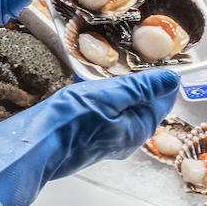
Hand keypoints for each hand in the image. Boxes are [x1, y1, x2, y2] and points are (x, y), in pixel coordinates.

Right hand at [0, 69, 179, 205]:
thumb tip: (172, 79)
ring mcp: (107, 140)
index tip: (154, 58)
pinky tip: (87, 91)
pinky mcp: (89, 139)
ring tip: (103, 74)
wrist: (35, 146)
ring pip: (122, 109)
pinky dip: (101, 99)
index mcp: (138, 129)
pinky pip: (104, 114)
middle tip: (125, 62)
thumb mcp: (110, 96)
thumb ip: (142, 88)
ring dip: (116, 90)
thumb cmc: (70, 121)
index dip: (160, 77)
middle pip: (142, 104)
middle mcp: (126, 139)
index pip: (162, 99)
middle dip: (137, 83)